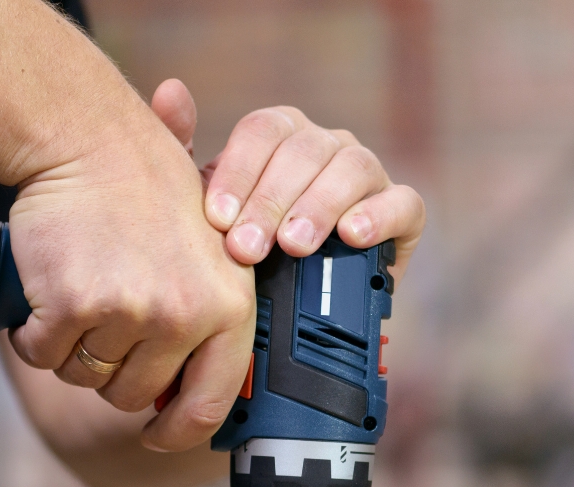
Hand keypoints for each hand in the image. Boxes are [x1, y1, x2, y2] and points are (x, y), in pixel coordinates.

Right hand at [6, 106, 255, 452]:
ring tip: (78, 296)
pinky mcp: (71, 306)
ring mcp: (126, 313)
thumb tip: (186, 400)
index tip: (157, 434)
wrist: (87, 140)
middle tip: (101, 322)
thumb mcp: (208, 252)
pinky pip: (44, 354)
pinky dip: (33, 334)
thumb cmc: (146, 188)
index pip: (209, 404)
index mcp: (228, 307)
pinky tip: (45, 296)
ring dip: (71, 350)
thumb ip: (206, 322)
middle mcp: (182, 316)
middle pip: (133, 395)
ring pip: (86, 376)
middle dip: (110, 371)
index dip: (178, 432)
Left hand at [152, 80, 424, 288]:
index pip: (262, 131)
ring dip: (319, 205)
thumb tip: (170, 89)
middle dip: (271, 201)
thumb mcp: (207, 211)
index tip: (218, 219)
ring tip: (294, 245)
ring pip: (352, 167)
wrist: (290, 310)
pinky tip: (352, 236)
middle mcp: (326, 145)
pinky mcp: (403, 213)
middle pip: (304, 150)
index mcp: (281, 136)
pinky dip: (379, 216)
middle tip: (246, 249)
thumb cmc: (245, 249)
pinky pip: (402, 202)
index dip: (240, 172)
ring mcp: (368, 175)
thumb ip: (184, 154)